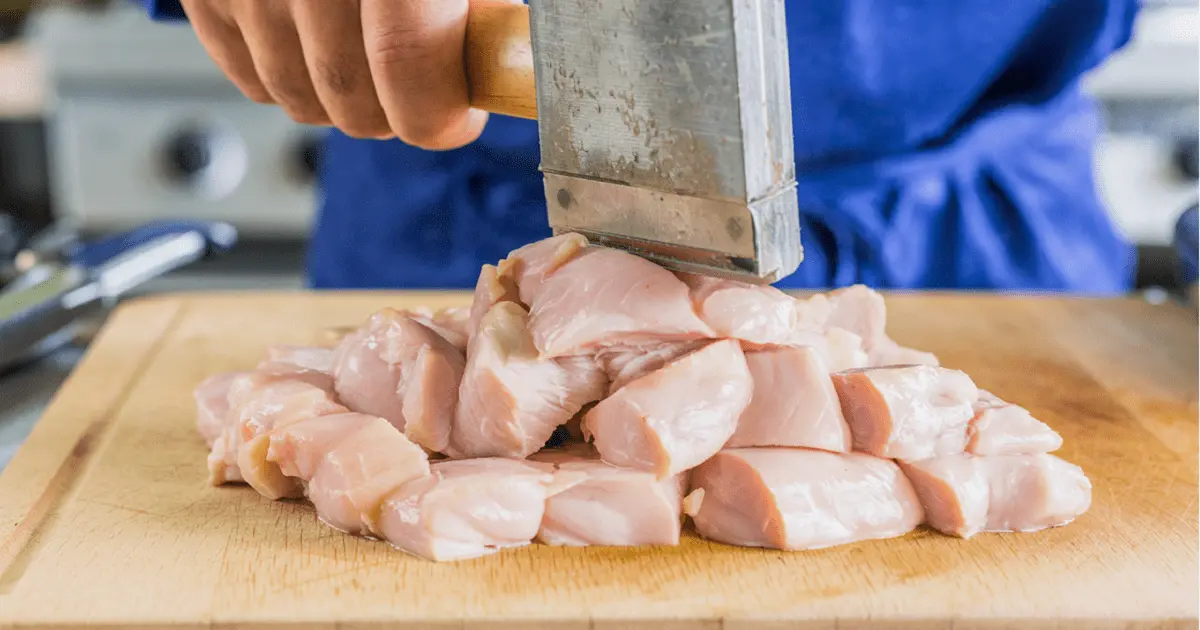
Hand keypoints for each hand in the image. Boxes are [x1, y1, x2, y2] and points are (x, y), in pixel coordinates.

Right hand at [180, 0, 488, 148]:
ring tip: (371, 60)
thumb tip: (493, 62)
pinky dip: (290, 77)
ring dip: (342, 100)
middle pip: (348, 94)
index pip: (407, 63)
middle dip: (393, 114)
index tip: (455, 120)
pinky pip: (248, 72)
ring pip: (296, 94)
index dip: (436, 115)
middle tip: (418, 93)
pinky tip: (322, 48)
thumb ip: (475, 2)